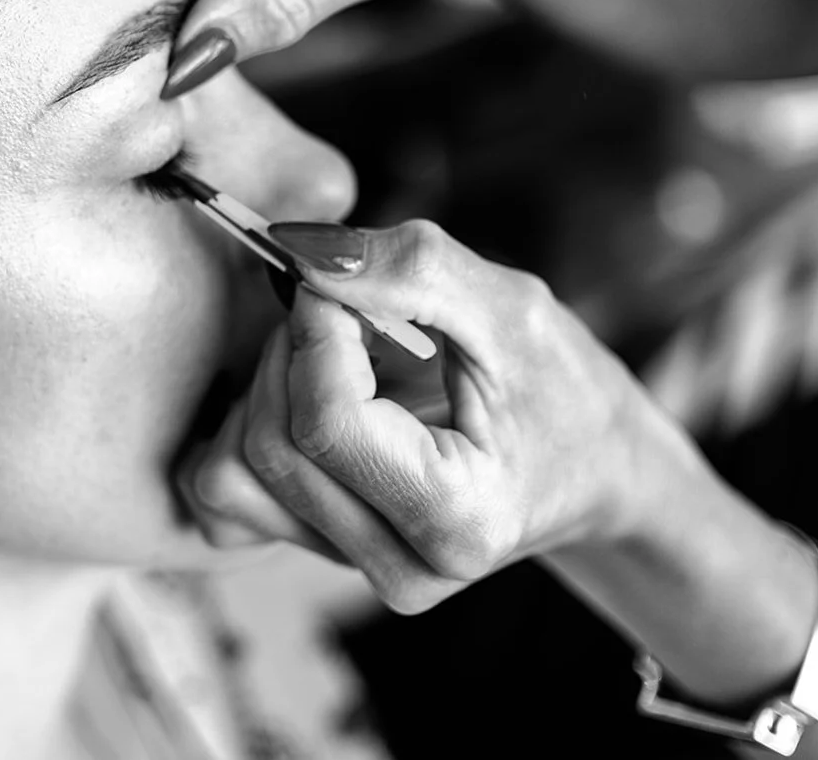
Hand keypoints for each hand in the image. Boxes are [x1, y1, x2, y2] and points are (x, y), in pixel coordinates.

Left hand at [178, 219, 689, 612]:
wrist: (591, 465)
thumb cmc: (564, 388)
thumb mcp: (511, 309)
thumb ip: (411, 270)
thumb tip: (303, 248)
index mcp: (459, 520)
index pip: (325, 422)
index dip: (318, 327)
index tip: (347, 281)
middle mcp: (402, 567)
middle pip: (272, 442)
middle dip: (292, 347)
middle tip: (350, 308)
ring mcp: (353, 569)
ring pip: (233, 469)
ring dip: (268, 384)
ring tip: (343, 357)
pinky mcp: (318, 552)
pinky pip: (226, 492)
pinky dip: (248, 426)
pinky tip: (311, 397)